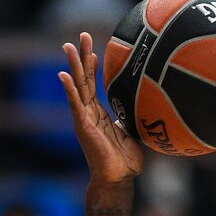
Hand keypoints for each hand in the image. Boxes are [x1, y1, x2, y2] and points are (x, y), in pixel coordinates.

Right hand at [58, 32, 142, 183]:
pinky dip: (68, 89)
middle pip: (83, 79)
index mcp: (99, 113)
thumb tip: (152, 107)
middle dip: (82, 57)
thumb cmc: (126, 161)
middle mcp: (89, 113)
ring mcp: (84, 118)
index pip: (93, 84)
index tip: (94, 48)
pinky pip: (75, 104)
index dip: (93, 66)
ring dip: (72, 65)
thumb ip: (135, 118)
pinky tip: (62, 75)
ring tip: (68, 46)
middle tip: (81, 35)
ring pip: (77, 87)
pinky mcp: (83, 126)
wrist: (118, 179)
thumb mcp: (133, 133)